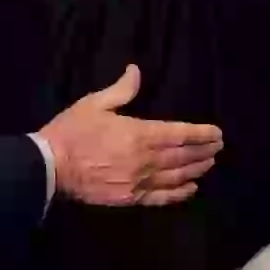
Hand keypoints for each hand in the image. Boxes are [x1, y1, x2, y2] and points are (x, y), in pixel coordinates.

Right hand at [39, 64, 221, 207]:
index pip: (179, 134)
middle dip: (203, 151)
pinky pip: (161, 197)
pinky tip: (191, 189)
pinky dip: (179, 193)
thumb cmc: (72, 132)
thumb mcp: (94, 103)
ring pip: (176, 176)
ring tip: (210, 164)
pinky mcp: (130, 198)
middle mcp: (145, 159)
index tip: (217, 133)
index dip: (200, 134)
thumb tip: (136, 72)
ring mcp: (139, 181)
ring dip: (196, 169)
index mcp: (138, 133)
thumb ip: (120, 90)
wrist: (51, 166)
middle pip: (182, 156)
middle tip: (218, 148)